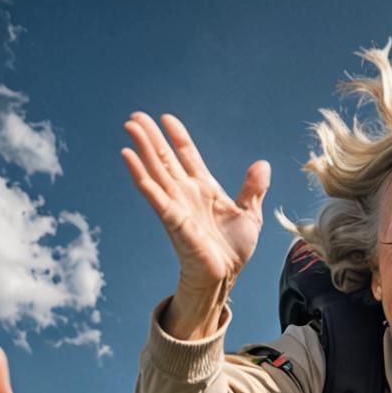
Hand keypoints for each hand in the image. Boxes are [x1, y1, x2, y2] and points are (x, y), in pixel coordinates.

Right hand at [122, 113, 269, 334]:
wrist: (225, 276)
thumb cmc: (233, 250)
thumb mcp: (250, 215)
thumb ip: (253, 190)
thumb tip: (262, 164)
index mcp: (205, 189)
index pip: (188, 156)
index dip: (178, 137)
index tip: (167, 118)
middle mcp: (187, 193)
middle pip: (165, 159)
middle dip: (151, 137)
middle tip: (135, 116)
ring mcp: (177, 205)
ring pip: (156, 171)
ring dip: (142, 148)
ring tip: (130, 127)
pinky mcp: (173, 220)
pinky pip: (154, 195)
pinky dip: (141, 176)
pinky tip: (129, 157)